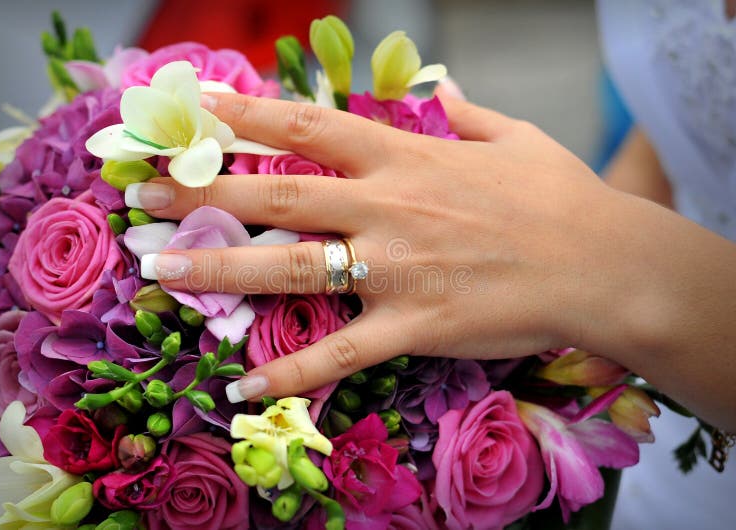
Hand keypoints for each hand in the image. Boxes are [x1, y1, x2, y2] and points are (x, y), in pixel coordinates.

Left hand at [126, 87, 628, 401]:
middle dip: (205, 192)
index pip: (310, 128)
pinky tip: (242, 388)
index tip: (199, 109)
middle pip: (278, 195)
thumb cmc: (562, 198)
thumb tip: (442, 88)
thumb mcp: (516, 139)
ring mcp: (395, 268)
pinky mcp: (413, 326)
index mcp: (407, 158)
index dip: (248, 115)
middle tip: (144, 197)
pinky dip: (290, 373)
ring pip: (290, 265)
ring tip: (160, 270)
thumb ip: (468, 112)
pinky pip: (339, 351)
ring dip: (219, 266)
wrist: (605, 265)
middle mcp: (388, 208)